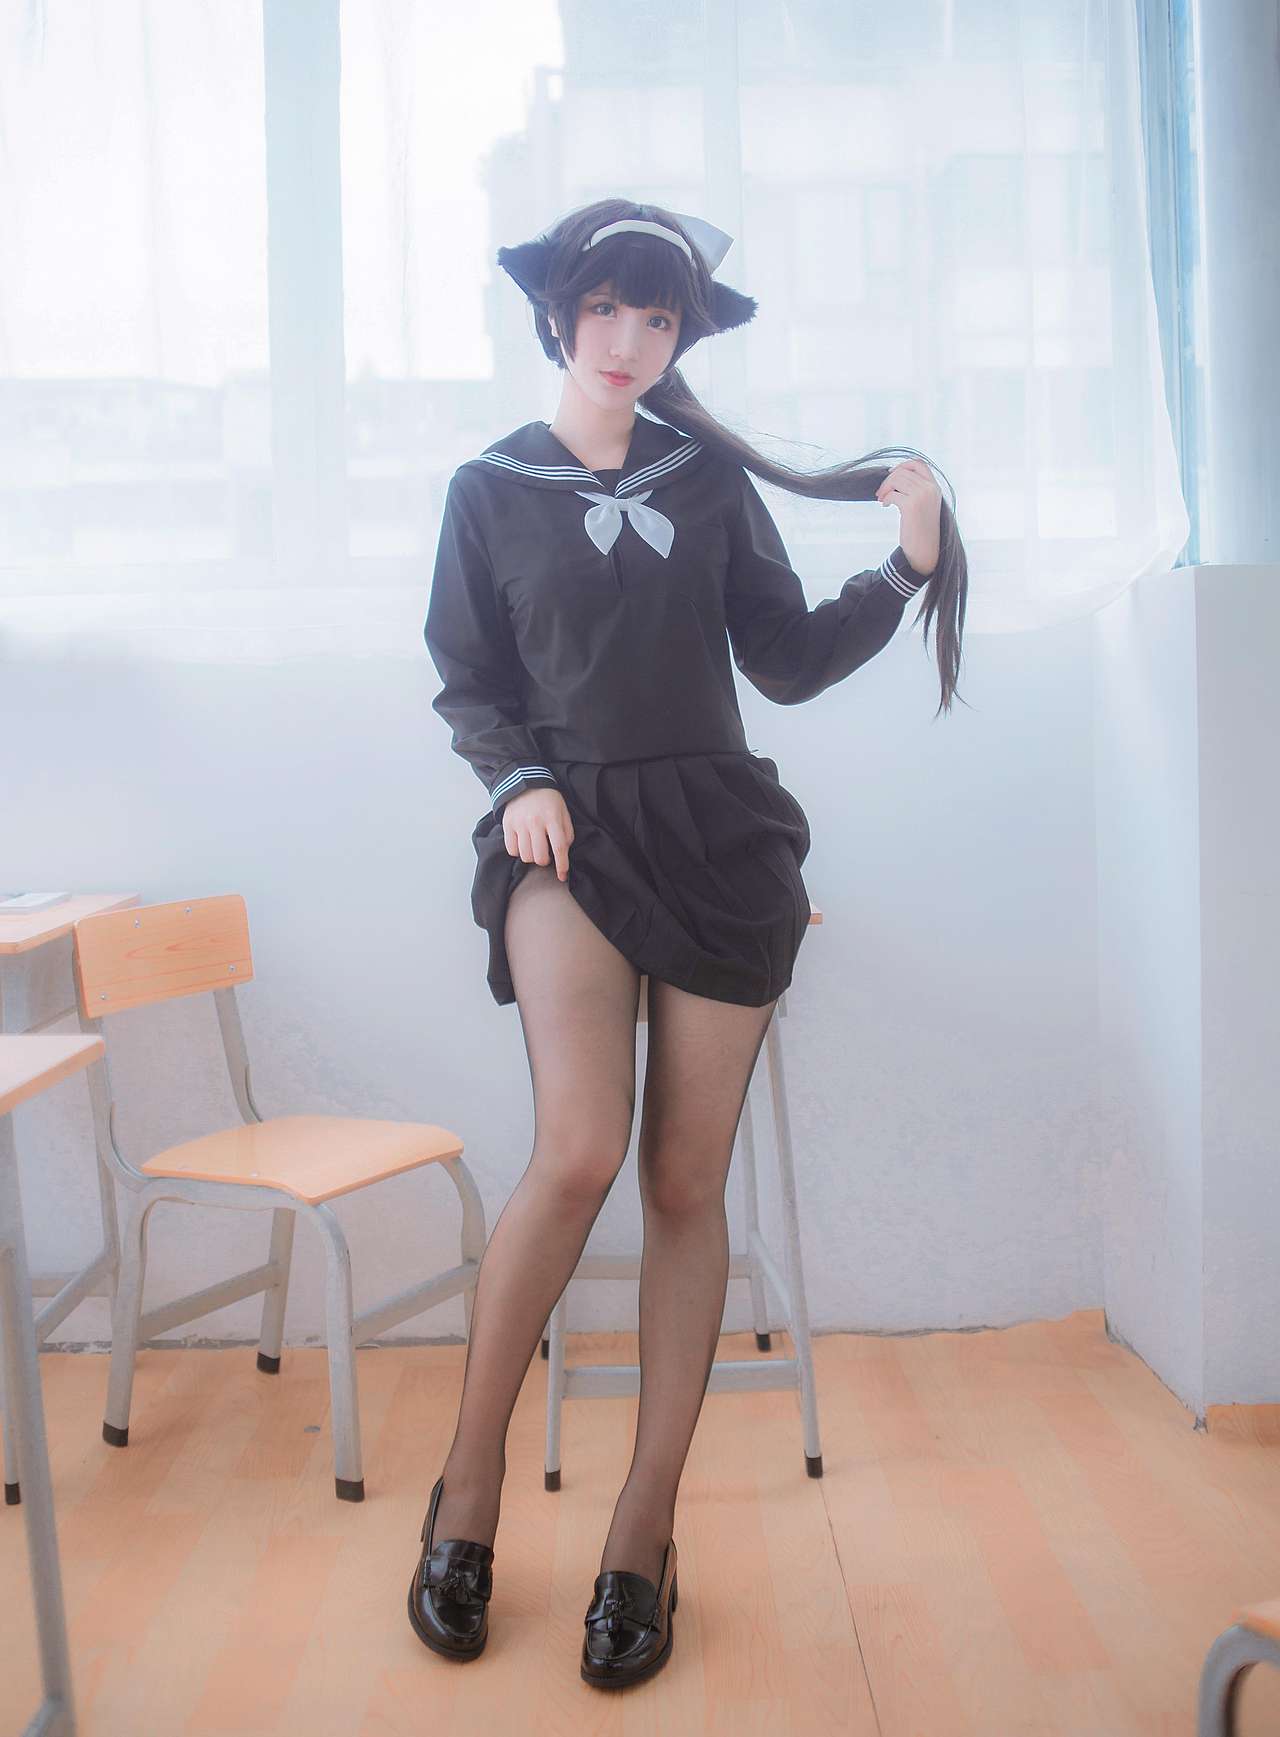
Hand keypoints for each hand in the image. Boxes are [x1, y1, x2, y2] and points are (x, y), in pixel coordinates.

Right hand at [502, 786, 574, 881]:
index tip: (562, 876)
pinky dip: (518, 852)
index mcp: (552, 818)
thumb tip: (563, 853)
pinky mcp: (508, 825)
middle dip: (545, 861)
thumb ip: (567, 833)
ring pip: (525, 856)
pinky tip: (523, 845)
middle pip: (540, 856)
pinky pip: (511, 849)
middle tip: (546, 855)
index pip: (559, 848)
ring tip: (534, 849)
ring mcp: (519, 823)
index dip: (562, 865)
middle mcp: (535, 822)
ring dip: (531, 857)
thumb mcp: (563, 813)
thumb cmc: (548, 801)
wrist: (526, 783)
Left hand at [875, 458, 940, 577]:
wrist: (924, 551)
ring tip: (882, 500)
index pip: (919, 464)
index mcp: (935, 488)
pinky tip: (885, 506)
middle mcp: (930, 489)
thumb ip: (917, 490)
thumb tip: (895, 476)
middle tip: (880, 493)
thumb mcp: (924, 505)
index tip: (891, 474)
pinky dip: (885, 499)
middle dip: (888, 480)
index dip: (903, 465)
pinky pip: (892, 494)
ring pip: (896, 479)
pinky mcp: (911, 506)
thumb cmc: (921, 530)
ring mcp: (922, 496)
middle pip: (903, 471)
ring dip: (885, 488)